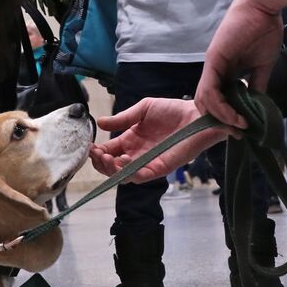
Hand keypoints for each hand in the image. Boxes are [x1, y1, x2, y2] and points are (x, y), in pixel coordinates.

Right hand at [90, 98, 225, 182]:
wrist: (196, 115)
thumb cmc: (172, 110)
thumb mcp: (143, 109)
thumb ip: (123, 118)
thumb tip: (100, 123)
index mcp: (131, 140)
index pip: (108, 152)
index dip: (97, 152)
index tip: (90, 146)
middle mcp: (138, 154)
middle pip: (112, 167)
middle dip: (101, 163)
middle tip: (97, 154)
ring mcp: (148, 162)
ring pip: (124, 175)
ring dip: (112, 169)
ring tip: (109, 158)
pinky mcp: (161, 168)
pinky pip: (142, 177)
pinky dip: (130, 173)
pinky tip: (124, 162)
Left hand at [194, 0, 284, 128]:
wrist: (264, 7)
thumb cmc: (265, 31)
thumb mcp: (262, 66)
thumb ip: (257, 86)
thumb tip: (257, 107)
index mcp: (225, 70)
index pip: (218, 99)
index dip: (227, 116)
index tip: (243, 128)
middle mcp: (215, 69)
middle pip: (206, 103)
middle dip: (221, 121)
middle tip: (239, 132)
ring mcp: (212, 65)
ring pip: (204, 99)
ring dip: (221, 117)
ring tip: (239, 125)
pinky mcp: (214, 60)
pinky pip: (210, 89)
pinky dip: (221, 106)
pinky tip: (235, 115)